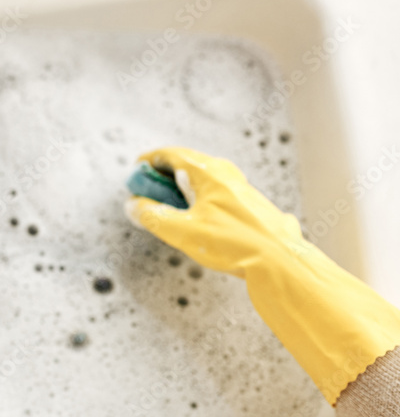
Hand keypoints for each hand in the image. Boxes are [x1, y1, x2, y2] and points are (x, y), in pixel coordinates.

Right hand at [125, 146, 305, 277]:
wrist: (281, 262)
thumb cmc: (236, 243)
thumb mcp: (182, 231)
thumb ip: (153, 216)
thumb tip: (135, 206)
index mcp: (208, 172)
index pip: (170, 154)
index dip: (148, 161)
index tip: (136, 172)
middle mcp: (226, 174)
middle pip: (187, 165)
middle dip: (163, 176)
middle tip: (147, 192)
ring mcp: (240, 188)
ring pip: (203, 179)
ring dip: (181, 189)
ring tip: (169, 209)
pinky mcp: (249, 205)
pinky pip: (216, 193)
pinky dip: (198, 199)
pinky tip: (196, 221)